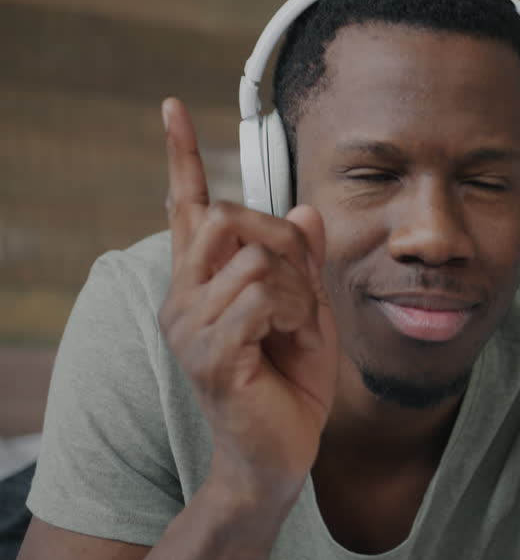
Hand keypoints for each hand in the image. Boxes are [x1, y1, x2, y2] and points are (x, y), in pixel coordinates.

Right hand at [156, 98, 337, 509]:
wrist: (280, 453)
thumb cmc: (290, 382)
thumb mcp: (308, 310)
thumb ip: (303, 263)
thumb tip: (306, 210)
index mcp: (202, 282)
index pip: (186, 208)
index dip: (181, 155)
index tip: (172, 106)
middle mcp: (183, 297)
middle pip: (229, 216)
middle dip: (280, 240)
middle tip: (300, 289)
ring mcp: (190, 326)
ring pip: (256, 258)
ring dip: (296, 290)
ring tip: (292, 329)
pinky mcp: (210, 353)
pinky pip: (262, 296)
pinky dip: (292, 313)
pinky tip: (287, 342)